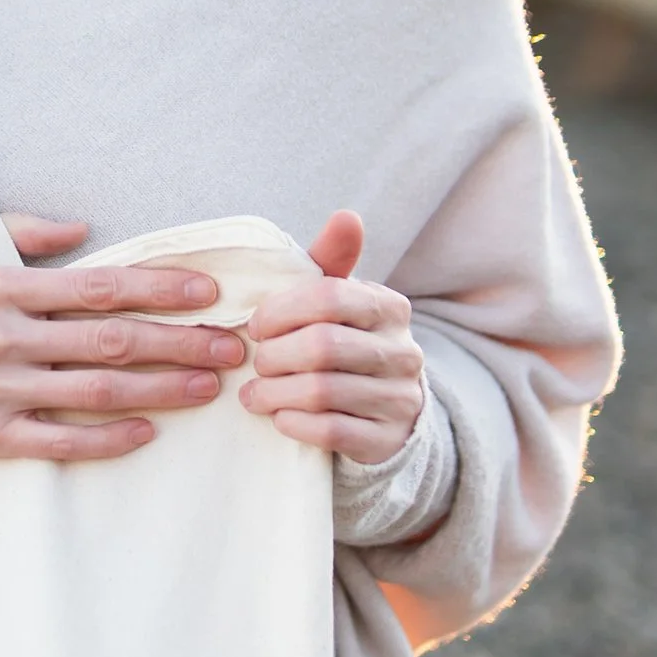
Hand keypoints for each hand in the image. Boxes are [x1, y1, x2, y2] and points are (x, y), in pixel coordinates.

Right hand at [0, 216, 251, 468]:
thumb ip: (17, 229)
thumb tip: (83, 227)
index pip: (97, 285)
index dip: (159, 287)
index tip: (208, 290)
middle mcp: (0, 337)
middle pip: (111, 341)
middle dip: (181, 341)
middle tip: (234, 345)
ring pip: (95, 392)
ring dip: (160, 390)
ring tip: (209, 387)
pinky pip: (58, 440)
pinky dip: (107, 438)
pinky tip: (147, 433)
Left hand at [241, 212, 424, 463]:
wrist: (385, 414)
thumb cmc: (346, 346)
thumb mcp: (340, 306)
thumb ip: (332, 263)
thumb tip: (346, 216)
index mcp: (390, 308)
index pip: (329, 297)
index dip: (280, 311)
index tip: (255, 326)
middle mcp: (403, 351)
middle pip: (322, 346)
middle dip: (275, 355)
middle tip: (256, 363)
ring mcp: (399, 398)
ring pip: (322, 391)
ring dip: (275, 393)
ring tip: (253, 394)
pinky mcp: (386, 440)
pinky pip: (331, 430)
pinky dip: (293, 423)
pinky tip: (278, 417)